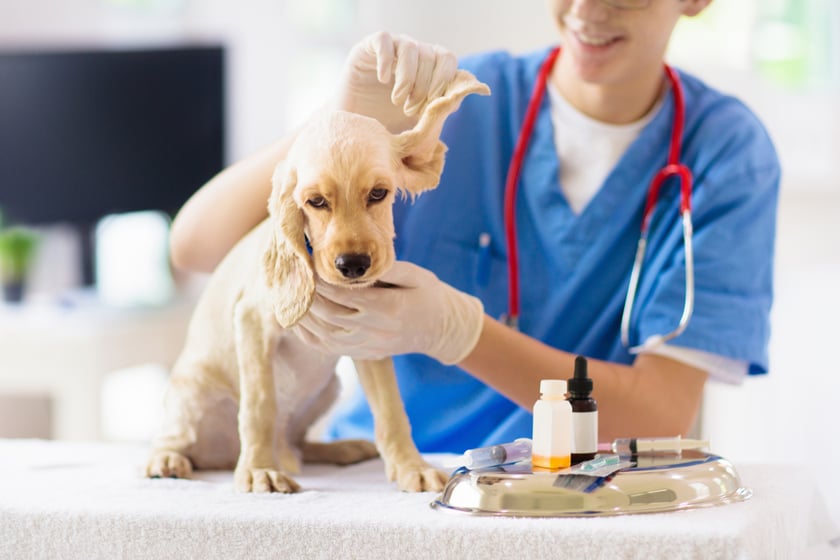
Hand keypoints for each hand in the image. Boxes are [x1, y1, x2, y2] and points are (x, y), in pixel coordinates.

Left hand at [294, 261, 484, 364]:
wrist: (441, 329)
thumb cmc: (428, 295)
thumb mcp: (415, 274)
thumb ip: (386, 268)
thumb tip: (356, 259)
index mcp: (388, 308)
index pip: (343, 293)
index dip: (320, 278)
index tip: (306, 261)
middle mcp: (375, 331)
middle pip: (328, 313)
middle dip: (306, 293)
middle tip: (290, 274)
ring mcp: (367, 346)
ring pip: (323, 334)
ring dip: (302, 314)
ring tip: (288, 293)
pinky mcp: (363, 353)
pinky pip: (328, 348)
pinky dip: (308, 333)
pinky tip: (297, 317)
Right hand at [335, 31, 458, 132]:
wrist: (351, 126)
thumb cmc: (386, 125)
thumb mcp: (416, 124)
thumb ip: (437, 113)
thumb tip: (455, 99)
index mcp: (428, 68)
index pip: (448, 60)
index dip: (444, 81)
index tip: (432, 105)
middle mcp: (412, 54)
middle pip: (431, 55)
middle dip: (425, 86)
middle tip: (410, 110)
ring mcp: (391, 48)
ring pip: (411, 47)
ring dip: (408, 77)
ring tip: (397, 101)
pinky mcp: (367, 47)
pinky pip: (384, 40)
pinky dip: (387, 60)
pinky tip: (383, 80)